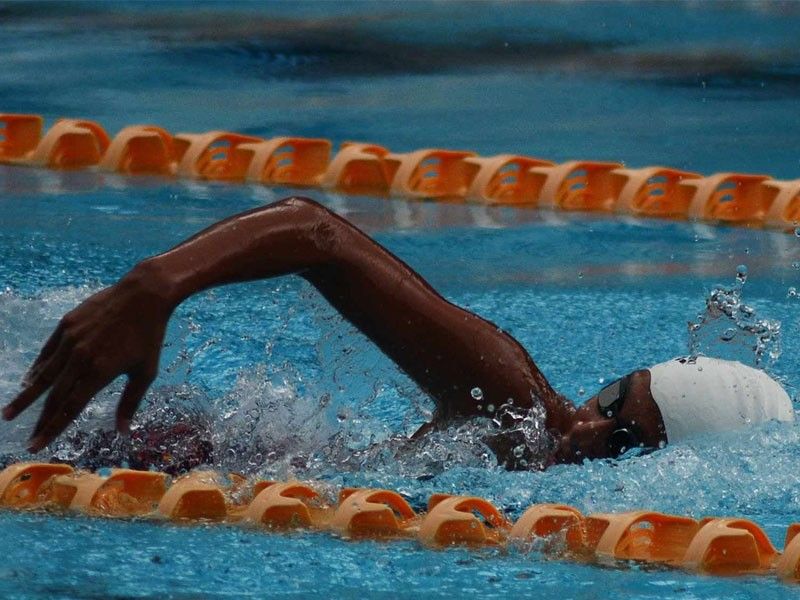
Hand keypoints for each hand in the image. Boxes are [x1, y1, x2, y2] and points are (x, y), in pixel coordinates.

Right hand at [2, 264, 173, 451]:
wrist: (143, 294)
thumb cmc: (149, 335)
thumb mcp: (146, 372)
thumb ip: (130, 402)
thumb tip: (123, 432)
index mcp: (100, 372)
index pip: (70, 407)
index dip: (52, 428)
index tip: (37, 445)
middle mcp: (81, 357)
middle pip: (54, 395)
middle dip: (40, 419)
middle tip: (27, 437)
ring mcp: (71, 339)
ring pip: (44, 374)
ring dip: (27, 395)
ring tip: (11, 412)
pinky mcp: (67, 324)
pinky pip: (47, 352)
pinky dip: (37, 368)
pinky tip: (29, 380)